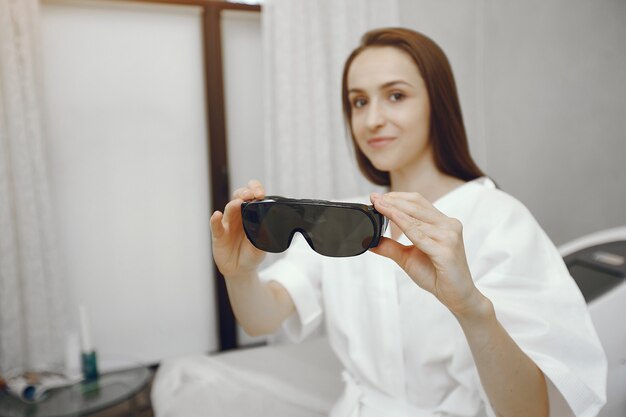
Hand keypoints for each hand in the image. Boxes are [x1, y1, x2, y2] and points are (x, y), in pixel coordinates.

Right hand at [210, 180, 266, 278]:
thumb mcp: (262, 245)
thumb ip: (263, 234)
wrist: (241, 270)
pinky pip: (216, 225)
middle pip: (238, 196)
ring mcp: (228, 224)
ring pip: (228, 209)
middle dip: (244, 193)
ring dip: (233, 205)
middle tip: (249, 195)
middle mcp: (239, 215)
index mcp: (252, 213)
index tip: (260, 194)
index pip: (252, 195)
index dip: (255, 190)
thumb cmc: (252, 254)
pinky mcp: (219, 234)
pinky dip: (215, 220)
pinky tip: (217, 215)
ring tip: (237, 203)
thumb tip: (268, 224)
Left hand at [370, 192, 481, 315]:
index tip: (377, 197)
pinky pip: (420, 235)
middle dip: (392, 200)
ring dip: (394, 210)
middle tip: (374, 198)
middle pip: (416, 206)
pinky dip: (403, 224)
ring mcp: (449, 236)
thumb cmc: (436, 275)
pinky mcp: (446, 250)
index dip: (397, 197)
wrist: (457, 296)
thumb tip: (370, 241)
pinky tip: (390, 216)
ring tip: (378, 206)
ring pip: (416, 218)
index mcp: (443, 223)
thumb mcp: (408, 258)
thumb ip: (391, 247)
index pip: (418, 202)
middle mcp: (448, 225)